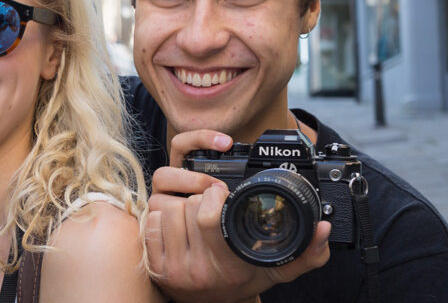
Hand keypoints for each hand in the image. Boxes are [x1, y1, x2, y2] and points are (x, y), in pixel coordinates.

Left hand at [146, 130, 330, 302]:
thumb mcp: (279, 268)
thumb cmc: (245, 279)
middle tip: (210, 204)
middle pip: (186, 206)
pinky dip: (161, 218)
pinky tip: (177, 226)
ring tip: (195, 215)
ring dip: (179, 205)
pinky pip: (149, 222)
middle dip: (199, 198)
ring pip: (165, 209)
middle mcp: (197, 270)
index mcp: (227, 265)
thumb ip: (307, 252)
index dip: (213, 195)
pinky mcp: (154, 265)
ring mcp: (172, 269)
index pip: (207, 215)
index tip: (222, 191)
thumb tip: (322, 228)